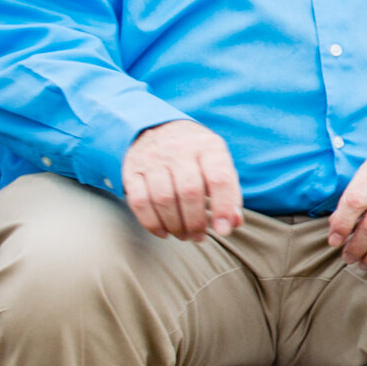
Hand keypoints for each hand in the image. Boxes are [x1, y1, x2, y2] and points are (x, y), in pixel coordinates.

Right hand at [123, 119, 242, 241]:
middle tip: (199, 237)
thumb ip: (230, 192)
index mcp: (208, 147)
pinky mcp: (132, 171)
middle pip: (189, 192)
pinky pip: (140, 202)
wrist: (157, 129)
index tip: (224, 231)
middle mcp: (180, 150)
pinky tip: (163, 232)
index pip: (219, 178)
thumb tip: (234, 223)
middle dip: (196, 222)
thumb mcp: (218, 164)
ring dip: (175, 225)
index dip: (223, 207)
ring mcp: (153, 160)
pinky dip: (151, 222)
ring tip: (185, 236)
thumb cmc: (196, 155)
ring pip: (164, 199)